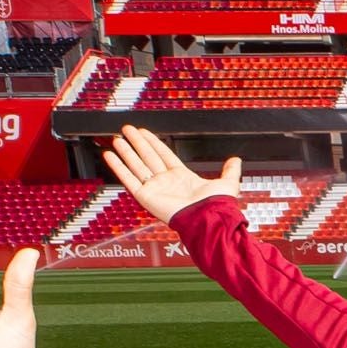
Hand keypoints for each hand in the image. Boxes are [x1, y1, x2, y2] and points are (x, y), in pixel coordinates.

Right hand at [101, 125, 240, 225]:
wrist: (208, 218)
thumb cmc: (216, 205)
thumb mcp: (227, 183)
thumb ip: (230, 171)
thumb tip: (236, 160)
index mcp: (181, 178)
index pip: (163, 155)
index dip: (153, 142)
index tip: (143, 132)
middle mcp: (166, 182)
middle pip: (147, 157)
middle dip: (137, 143)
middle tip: (127, 129)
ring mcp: (155, 189)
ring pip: (136, 165)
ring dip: (126, 152)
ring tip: (117, 138)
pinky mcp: (145, 196)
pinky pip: (128, 179)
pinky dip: (118, 167)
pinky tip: (110, 155)